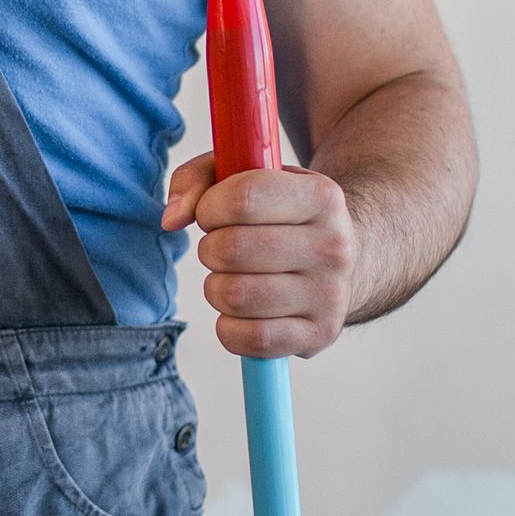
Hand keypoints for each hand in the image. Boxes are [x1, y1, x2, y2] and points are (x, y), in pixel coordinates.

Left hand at [163, 152, 362, 360]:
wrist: (343, 260)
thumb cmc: (282, 215)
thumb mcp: (248, 177)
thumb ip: (199, 180)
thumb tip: (171, 220)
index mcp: (321, 196)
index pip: (243, 198)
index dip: (210, 207)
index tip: (212, 213)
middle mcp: (333, 246)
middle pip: (232, 249)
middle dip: (210, 248)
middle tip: (222, 248)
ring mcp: (330, 294)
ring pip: (234, 296)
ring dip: (216, 288)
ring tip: (233, 278)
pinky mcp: (320, 334)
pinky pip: (249, 339)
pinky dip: (229, 328)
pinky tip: (241, 311)